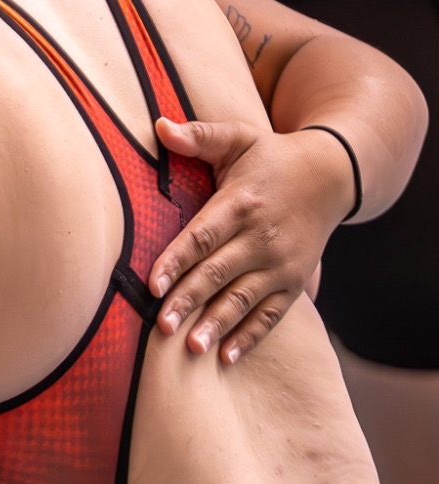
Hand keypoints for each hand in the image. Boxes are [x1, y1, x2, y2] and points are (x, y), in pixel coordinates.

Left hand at [147, 118, 350, 362]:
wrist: (331, 176)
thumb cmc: (271, 157)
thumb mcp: (238, 138)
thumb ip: (199, 135)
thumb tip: (159, 125)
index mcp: (240, 204)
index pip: (203, 237)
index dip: (176, 261)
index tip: (152, 284)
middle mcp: (261, 238)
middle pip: (218, 274)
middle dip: (188, 301)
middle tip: (161, 327)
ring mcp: (280, 264)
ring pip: (243, 300)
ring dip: (217, 325)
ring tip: (191, 348)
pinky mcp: (294, 282)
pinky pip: (271, 314)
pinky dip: (251, 336)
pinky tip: (228, 357)